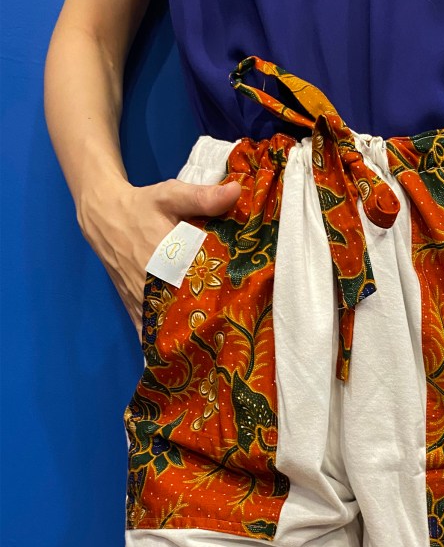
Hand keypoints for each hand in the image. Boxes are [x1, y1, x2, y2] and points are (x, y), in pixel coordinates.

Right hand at [77, 172, 241, 334]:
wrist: (103, 216)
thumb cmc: (142, 206)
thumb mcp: (171, 196)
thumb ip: (203, 198)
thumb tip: (236, 191)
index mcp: (165, 261)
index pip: (197, 292)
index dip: (218, 305)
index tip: (238, 315)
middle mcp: (150, 286)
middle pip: (183, 316)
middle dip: (205, 326)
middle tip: (230, 335)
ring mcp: (139, 299)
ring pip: (164, 328)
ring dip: (184, 337)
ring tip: (211, 348)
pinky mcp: (131, 304)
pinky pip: (147, 331)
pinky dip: (161, 342)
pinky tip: (179, 355)